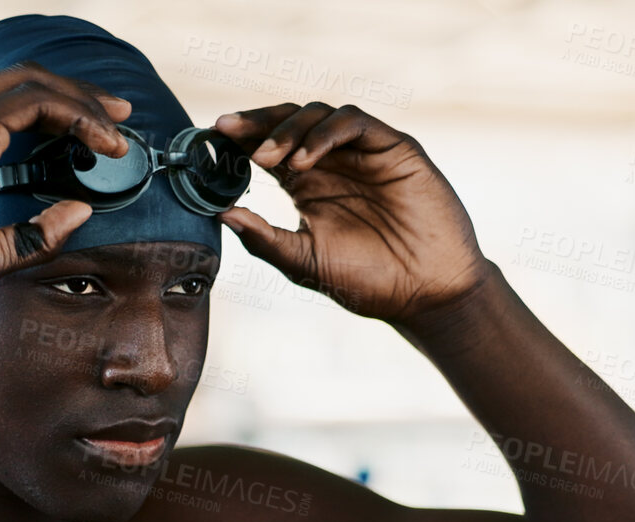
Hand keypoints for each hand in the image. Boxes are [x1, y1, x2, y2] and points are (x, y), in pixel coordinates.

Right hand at [0, 61, 131, 315]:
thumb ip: (35, 230)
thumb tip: (80, 211)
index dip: (51, 106)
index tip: (89, 130)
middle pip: (19, 80)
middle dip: (75, 94)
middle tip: (118, 115)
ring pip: (31, 83)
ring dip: (81, 102)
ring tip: (117, 128)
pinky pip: (35, 102)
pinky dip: (74, 115)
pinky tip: (99, 141)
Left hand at [209, 103, 491, 323]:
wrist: (425, 294)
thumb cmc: (367, 282)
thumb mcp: (303, 262)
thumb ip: (263, 238)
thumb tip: (219, 213)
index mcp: (307, 187)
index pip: (267, 148)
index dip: (239, 139)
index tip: (209, 140)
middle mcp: (332, 163)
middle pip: (288, 122)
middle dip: (256, 122)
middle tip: (227, 131)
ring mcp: (362, 152)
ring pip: (318, 115)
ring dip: (287, 130)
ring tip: (268, 159)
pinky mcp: (392, 148)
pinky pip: (354, 123)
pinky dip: (324, 134)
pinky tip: (303, 161)